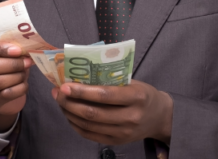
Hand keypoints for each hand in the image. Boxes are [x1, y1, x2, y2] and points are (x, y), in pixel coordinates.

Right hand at [0, 41, 32, 131]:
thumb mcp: (5, 53)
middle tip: (27, 62)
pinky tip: (24, 83)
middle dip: (11, 64)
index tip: (17, 50)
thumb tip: (25, 48)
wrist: (5, 90)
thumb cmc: (5, 65)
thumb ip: (11, 49)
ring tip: (25, 72)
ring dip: (15, 76)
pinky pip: (5, 94)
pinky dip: (19, 88)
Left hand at [52, 80, 172, 144]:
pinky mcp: (117, 142)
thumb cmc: (142, 94)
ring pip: (89, 125)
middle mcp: (131, 117)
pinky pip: (90, 135)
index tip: (65, 85)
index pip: (105, 95)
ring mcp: (124, 133)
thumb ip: (110, 80)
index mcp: (136, 97)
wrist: (159, 117)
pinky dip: (76, 125)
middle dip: (70, 103)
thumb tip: (80, 75)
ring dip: (70, 113)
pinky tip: (70, 114)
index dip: (82, 91)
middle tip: (58, 93)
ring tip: (60, 102)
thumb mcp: (133, 82)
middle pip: (93, 113)